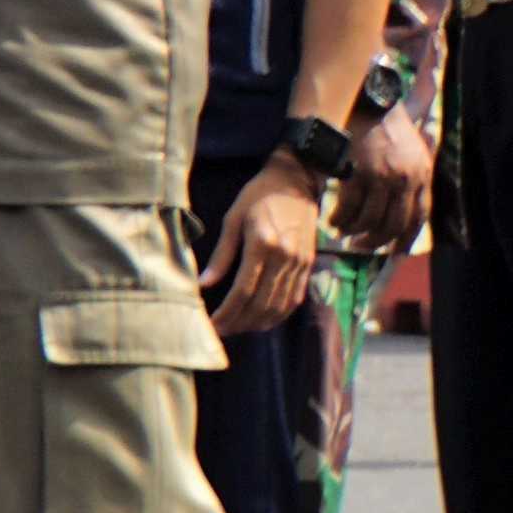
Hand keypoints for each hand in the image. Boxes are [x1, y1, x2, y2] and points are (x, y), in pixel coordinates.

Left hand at [201, 158, 327, 332]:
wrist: (296, 181)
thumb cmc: (258, 196)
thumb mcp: (233, 219)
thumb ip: (222, 254)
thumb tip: (204, 284)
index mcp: (262, 244)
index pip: (243, 291)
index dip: (227, 313)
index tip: (213, 324)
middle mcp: (284, 257)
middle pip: (262, 303)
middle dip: (240, 322)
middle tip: (223, 331)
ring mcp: (299, 263)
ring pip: (279, 305)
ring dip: (258, 323)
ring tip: (239, 328)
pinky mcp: (308, 265)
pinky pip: (294, 298)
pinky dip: (279, 314)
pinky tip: (263, 319)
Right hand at [335, 101, 435, 252]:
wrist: (369, 101)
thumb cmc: (388, 127)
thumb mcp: (413, 151)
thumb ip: (413, 178)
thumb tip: (403, 212)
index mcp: (422, 175)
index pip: (419, 217)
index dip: (406, 238)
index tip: (393, 251)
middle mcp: (406, 179)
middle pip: (393, 225)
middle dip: (376, 241)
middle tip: (361, 245)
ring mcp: (382, 177)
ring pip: (370, 220)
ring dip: (354, 231)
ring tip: (343, 231)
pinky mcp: (360, 173)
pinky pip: (350, 208)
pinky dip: (341, 218)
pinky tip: (334, 219)